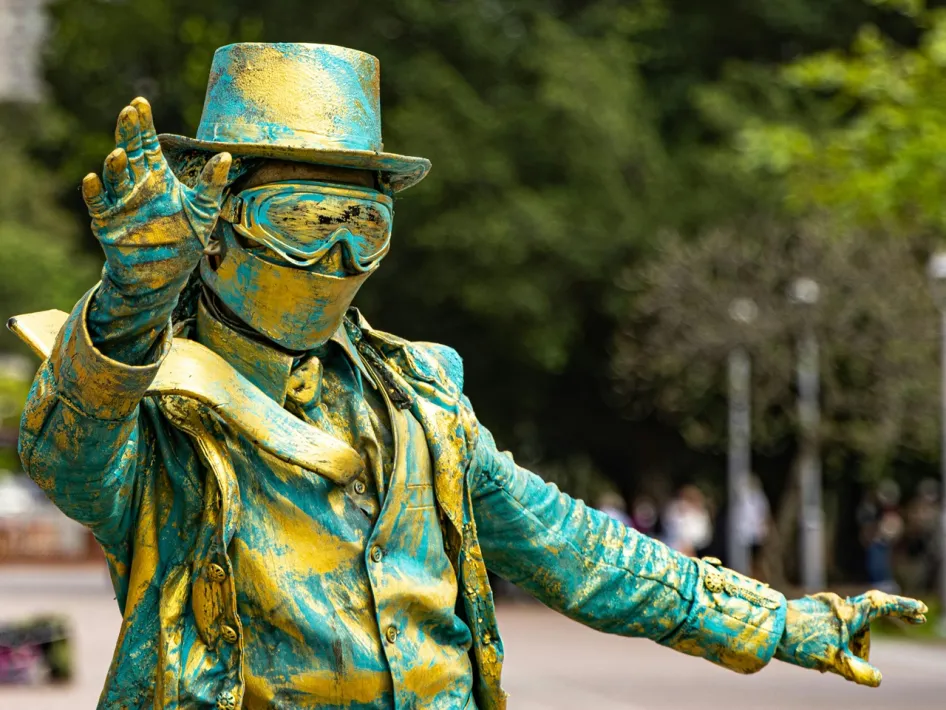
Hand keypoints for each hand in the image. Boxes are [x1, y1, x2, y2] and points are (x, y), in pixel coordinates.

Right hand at [81, 97, 230, 297]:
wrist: (165, 274)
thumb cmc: (185, 239)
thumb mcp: (203, 210)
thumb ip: (211, 183)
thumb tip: (226, 154)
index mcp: (157, 176)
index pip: (147, 143)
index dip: (143, 123)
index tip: (140, 102)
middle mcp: (136, 184)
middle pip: (129, 151)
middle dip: (128, 132)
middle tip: (129, 113)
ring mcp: (120, 201)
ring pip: (114, 176)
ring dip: (115, 164)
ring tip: (120, 152)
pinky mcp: (107, 221)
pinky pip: (97, 203)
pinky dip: (93, 192)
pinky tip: (92, 179)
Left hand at [775, 590, 926, 686]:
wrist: (767, 627)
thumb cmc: (801, 641)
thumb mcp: (835, 660)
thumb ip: (859, 671)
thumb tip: (877, 679)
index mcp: (849, 612)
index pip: (882, 606)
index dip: (903, 608)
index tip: (920, 611)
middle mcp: (838, 605)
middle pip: (864, 623)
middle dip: (865, 642)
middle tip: (859, 659)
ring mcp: (823, 607)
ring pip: (846, 628)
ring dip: (846, 646)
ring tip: (826, 663)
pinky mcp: (811, 611)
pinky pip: (831, 629)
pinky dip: (833, 642)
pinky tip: (818, 657)